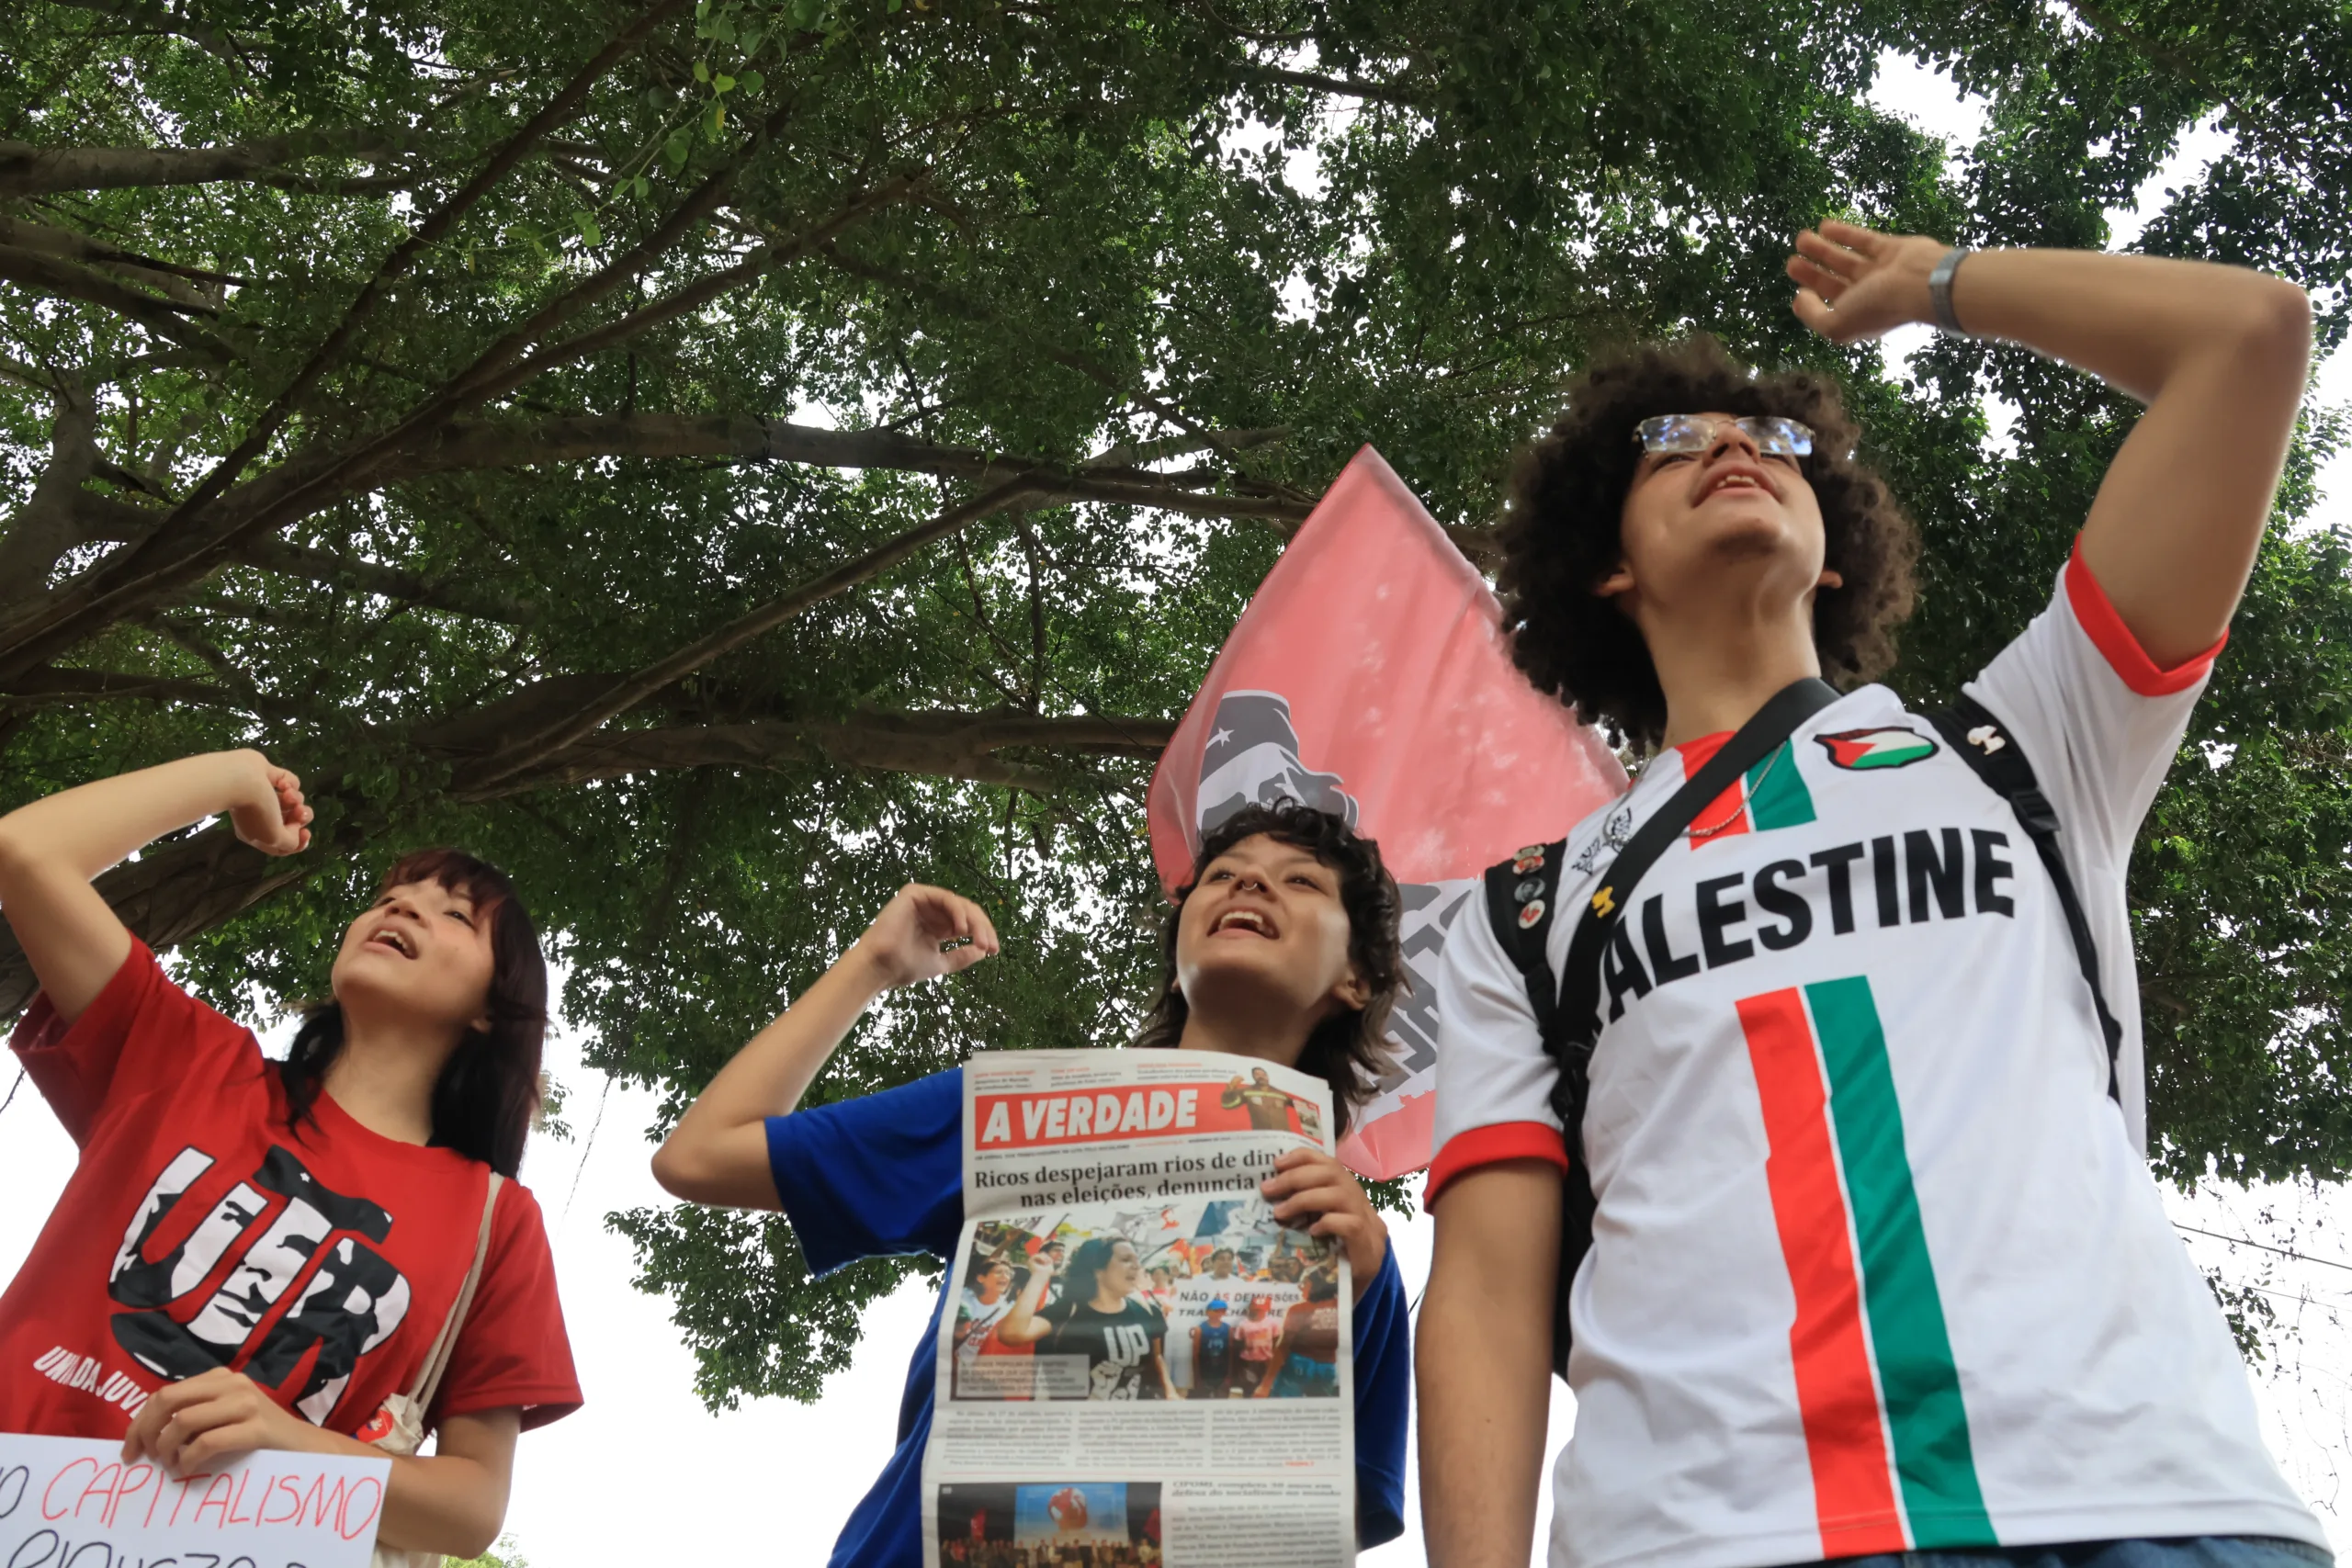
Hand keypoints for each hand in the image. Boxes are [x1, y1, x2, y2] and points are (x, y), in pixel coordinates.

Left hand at [122, 1367, 324, 1474]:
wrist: (305, 1447)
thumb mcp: (223, 1416)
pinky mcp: (256, 1427)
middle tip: (145, 1459)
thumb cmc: (258, 1437)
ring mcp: (246, 1404)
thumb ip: (194, 1415)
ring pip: (183, 1421)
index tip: (129, 1451)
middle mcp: (232, 1384)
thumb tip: (145, 1436)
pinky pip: (207, 1442)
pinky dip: (188, 1460)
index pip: (164, 1394)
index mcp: (220, 1378)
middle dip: (145, 1432)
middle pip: (168, 1401)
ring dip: (166, 1449)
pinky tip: (188, 1470)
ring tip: (170, 1466)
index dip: (138, 1423)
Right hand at [227, 752, 310, 855]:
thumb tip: (296, 829)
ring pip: (293, 801)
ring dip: (296, 799)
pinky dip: (290, 783)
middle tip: (299, 810)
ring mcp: (264, 795)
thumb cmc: (256, 811)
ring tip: (289, 794)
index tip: (306, 832)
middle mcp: (259, 815)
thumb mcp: (273, 838)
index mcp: (257, 834)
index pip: (282, 845)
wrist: (239, 779)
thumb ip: (290, 842)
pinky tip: (283, 783)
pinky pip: (289, 782)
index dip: (299, 842)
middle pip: (291, 822)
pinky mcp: (268, 776)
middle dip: (301, 817)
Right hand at [848, 883, 1000, 988]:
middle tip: (991, 946)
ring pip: (960, 904)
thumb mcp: (940, 962)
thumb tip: (983, 951)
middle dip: (983, 928)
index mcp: (937, 926)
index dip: (983, 934)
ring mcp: (923, 901)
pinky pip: (945, 898)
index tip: (994, 951)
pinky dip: (958, 912)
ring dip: (975, 922)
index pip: (967, 924)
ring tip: (980, 941)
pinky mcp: (914, 893)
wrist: (881, 967)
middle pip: (967, 912)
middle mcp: (931, 911)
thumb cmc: (905, 967)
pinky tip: (962, 930)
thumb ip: (961, 956)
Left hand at [1259, 1147, 1387, 1297]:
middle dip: (1297, 1177)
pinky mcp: (1371, 1253)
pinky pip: (1351, 1224)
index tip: (1276, 1163)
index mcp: (1353, 1200)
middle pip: (1335, 1174)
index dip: (1304, 1157)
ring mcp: (1373, 1231)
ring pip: (1342, 1195)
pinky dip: (1328, 1222)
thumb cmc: (1324, 1270)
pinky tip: (1311, 1231)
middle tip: (1268, 1190)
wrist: (1345, 1311)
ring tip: (1280, 1212)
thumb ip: (1305, 1209)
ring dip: (1305, 1199)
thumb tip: (1270, 1187)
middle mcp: (1367, 1210)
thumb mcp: (1313, 1232)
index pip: (1332, 1164)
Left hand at [1787, 219, 1950, 344]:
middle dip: (1813, 271)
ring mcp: (1880, 271)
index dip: (1811, 297)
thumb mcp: (1836, 325)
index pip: (1830, 306)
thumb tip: (1799, 298)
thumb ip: (1813, 315)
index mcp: (1857, 316)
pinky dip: (1844, 233)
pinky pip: (1863, 240)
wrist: (1921, 282)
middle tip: (1791, 260)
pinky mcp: (1891, 248)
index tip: (1798, 287)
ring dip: (1823, 248)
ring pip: (1846, 258)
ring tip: (1801, 237)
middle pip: (1835, 281)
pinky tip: (1824, 225)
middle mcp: (1869, 295)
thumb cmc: (1878, 307)